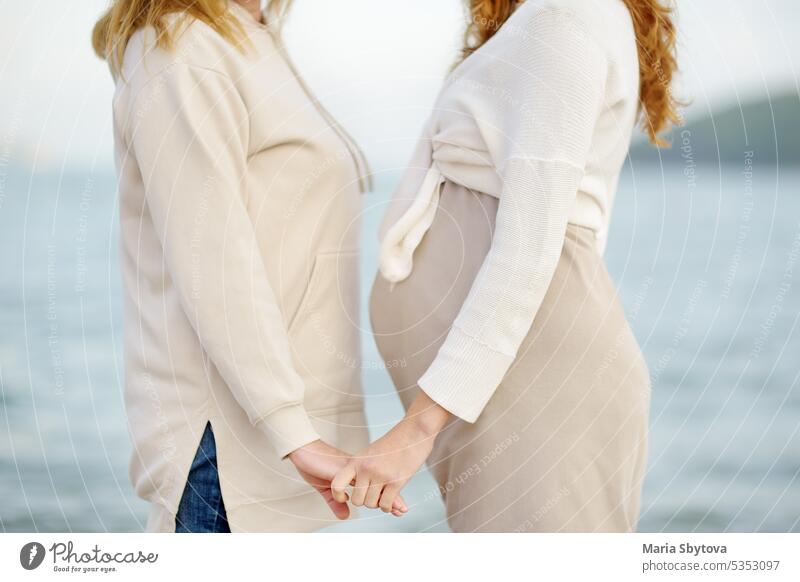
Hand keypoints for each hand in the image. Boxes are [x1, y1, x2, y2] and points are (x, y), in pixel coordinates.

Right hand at [288, 439, 406, 518]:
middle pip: (381, 486)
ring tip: (389, 507)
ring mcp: (353, 467)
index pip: (379, 486)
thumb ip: (337, 502)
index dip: (390, 498)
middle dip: (390, 500)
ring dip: (380, 499)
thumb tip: (346, 516)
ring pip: (375, 483)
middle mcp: (360, 468)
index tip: (401, 510)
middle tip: (401, 511)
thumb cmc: (317, 465)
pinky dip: (365, 494)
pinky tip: (355, 499)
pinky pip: (358, 482)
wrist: (306, 448)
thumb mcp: (328, 488)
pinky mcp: (344, 467)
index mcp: (359, 472)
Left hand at [331, 391, 449, 513]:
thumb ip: (361, 467)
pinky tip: (391, 501)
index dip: (338, 495)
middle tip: (373, 495)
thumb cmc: (394, 443)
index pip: (337, 484)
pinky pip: (385, 504)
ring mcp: (381, 475)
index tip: (345, 497)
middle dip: (365, 501)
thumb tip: (354, 484)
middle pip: (357, 500)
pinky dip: (388, 507)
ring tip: (383, 495)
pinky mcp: (396, 481)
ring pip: (371, 504)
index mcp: (357, 460)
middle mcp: (366, 468)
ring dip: (378, 504)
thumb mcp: (370, 452)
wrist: (413, 432)